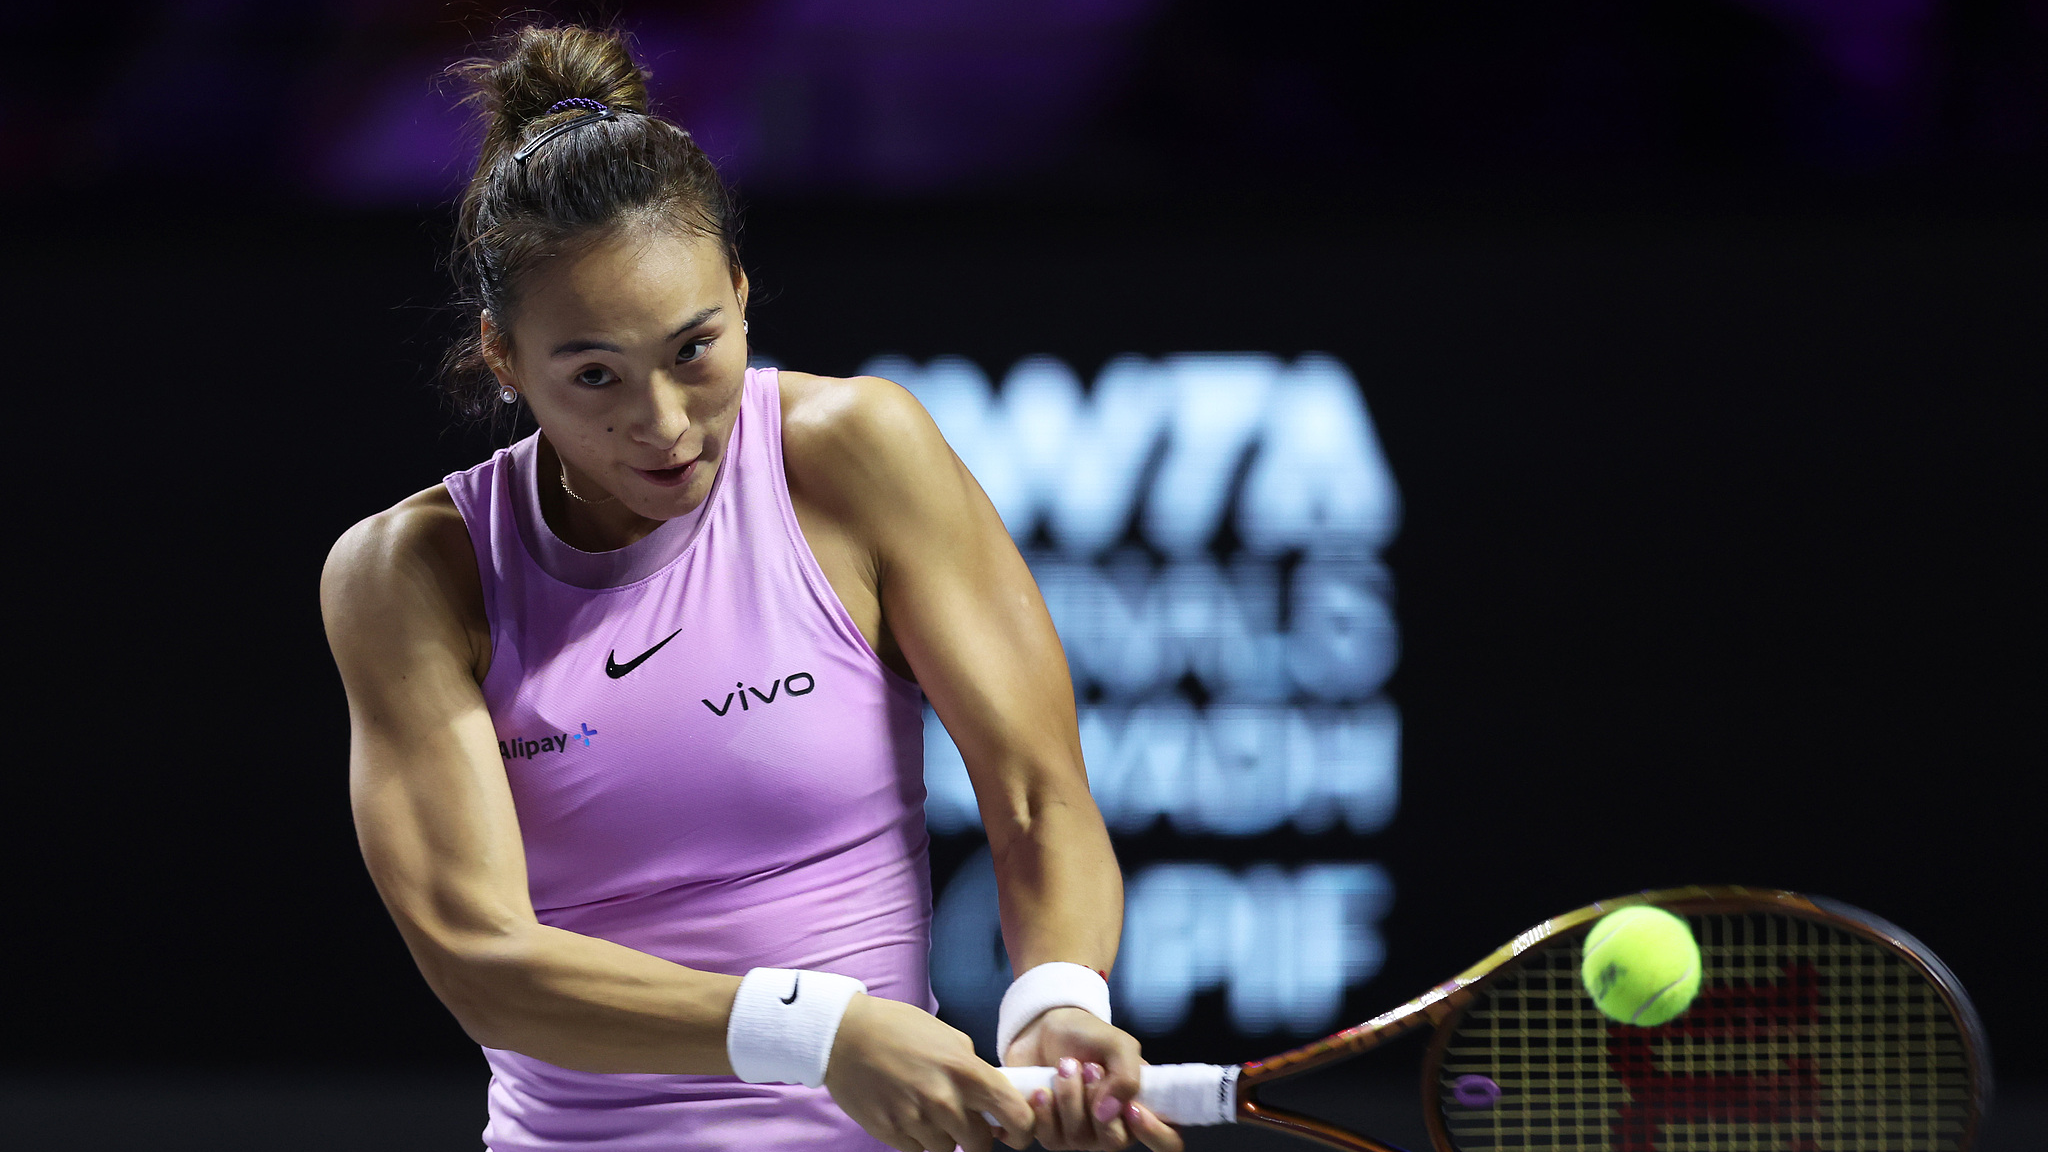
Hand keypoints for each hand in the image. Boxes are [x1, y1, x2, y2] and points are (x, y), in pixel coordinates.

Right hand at [825, 995, 1034, 1151]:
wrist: (844, 1034)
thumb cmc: (899, 1029)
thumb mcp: (949, 1038)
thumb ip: (974, 1069)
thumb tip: (994, 1099)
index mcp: (966, 1071)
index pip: (1016, 1115)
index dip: (1023, 1130)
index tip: (1015, 1133)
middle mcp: (944, 1099)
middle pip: (980, 1144)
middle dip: (976, 1137)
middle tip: (964, 1122)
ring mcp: (915, 1119)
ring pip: (948, 1150)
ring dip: (943, 1137)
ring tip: (926, 1109)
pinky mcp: (890, 1132)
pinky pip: (918, 1151)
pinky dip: (917, 1139)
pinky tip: (906, 1113)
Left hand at [1002, 1008, 1183, 1151]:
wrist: (1046, 1030)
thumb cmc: (1089, 1037)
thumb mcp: (1119, 1044)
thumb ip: (1127, 1076)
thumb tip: (1109, 1112)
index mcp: (1143, 1108)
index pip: (1168, 1142)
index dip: (1156, 1134)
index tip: (1132, 1108)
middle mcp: (1116, 1128)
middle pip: (1114, 1141)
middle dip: (1095, 1100)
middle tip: (1089, 1066)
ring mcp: (1083, 1135)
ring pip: (1079, 1139)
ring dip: (1069, 1098)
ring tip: (1065, 1066)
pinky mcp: (1053, 1134)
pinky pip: (1050, 1140)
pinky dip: (1045, 1111)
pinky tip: (1043, 1089)